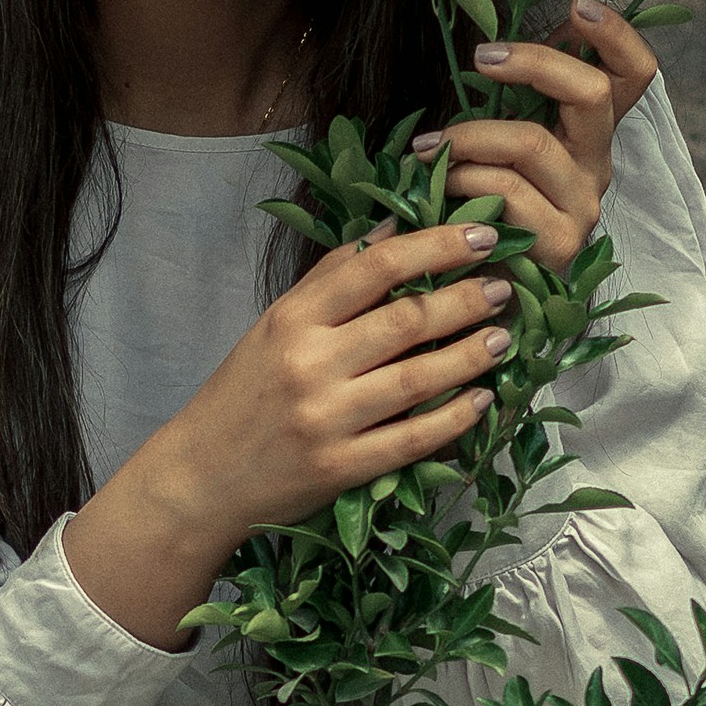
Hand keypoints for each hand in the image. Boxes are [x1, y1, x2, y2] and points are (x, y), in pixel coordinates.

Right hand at [65, 218, 513, 648]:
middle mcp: (310, 364)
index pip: (376, 266)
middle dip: (467, 299)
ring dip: (470, 355)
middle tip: (503, 288)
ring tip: (501, 338)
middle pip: (407, 319)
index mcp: (293, 319)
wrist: (202, 476)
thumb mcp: (274, 326)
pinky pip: (412, 439)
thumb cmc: (243, 394)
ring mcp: (327, 419)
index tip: (481, 236)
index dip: (437, 246)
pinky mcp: (341, 468)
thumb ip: (330, 280)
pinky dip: (453, 418)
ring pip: (418, 378)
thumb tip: (394, 229)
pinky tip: (480, 400)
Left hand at [419, 0, 660, 265]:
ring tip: (426, 146)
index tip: (579, 4)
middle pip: (592, 93)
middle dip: (532, 63)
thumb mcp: (494, 139)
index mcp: (590, 135)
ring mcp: (583, 208)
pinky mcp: (559, 246)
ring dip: (468, 137)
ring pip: (532, 144)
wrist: (472, 290)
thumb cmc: (477, 206)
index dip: (618, 35)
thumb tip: (497, 44)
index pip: (635, 75)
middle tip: (478, 58)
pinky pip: (507, 193)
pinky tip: (437, 190)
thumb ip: (508, 99)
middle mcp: (598, 167)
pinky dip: (462, 181)